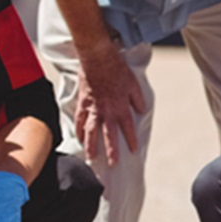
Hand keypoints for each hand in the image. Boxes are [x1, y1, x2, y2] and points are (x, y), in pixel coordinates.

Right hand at [76, 43, 145, 165]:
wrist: (97, 57)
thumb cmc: (117, 68)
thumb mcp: (134, 83)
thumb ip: (137, 99)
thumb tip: (141, 110)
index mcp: (121, 107)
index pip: (128, 128)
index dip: (131, 140)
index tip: (133, 151)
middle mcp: (107, 111)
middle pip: (109, 135)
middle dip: (111, 151)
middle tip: (112, 164)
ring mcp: (93, 108)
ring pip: (91, 132)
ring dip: (91, 146)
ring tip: (92, 158)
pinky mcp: (82, 103)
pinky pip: (79, 120)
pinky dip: (79, 130)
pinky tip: (79, 139)